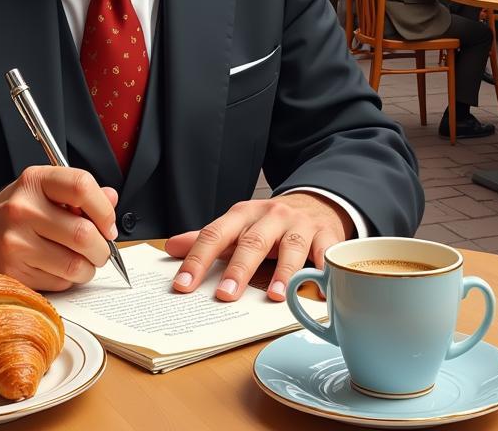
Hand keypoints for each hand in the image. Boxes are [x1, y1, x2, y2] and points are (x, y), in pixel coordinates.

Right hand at [0, 166, 118, 290]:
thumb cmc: (10, 213)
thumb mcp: (39, 191)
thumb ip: (76, 194)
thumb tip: (111, 198)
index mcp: (34, 181)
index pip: (82, 186)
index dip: (104, 209)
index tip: (108, 225)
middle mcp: (23, 209)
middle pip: (83, 233)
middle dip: (101, 249)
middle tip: (100, 251)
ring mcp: (15, 243)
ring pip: (74, 264)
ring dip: (87, 269)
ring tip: (81, 262)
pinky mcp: (12, 273)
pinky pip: (58, 283)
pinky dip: (67, 280)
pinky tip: (56, 269)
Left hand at [164, 193, 352, 302]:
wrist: (314, 202)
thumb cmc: (270, 222)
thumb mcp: (238, 224)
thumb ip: (207, 239)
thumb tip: (171, 248)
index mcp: (243, 213)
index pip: (216, 234)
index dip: (198, 258)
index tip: (183, 283)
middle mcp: (271, 216)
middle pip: (252, 241)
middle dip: (238, 269)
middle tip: (225, 295)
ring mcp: (300, 225)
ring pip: (291, 247)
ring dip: (283, 272)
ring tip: (274, 296)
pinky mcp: (327, 235)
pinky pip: (326, 254)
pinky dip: (324, 272)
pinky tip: (321, 293)